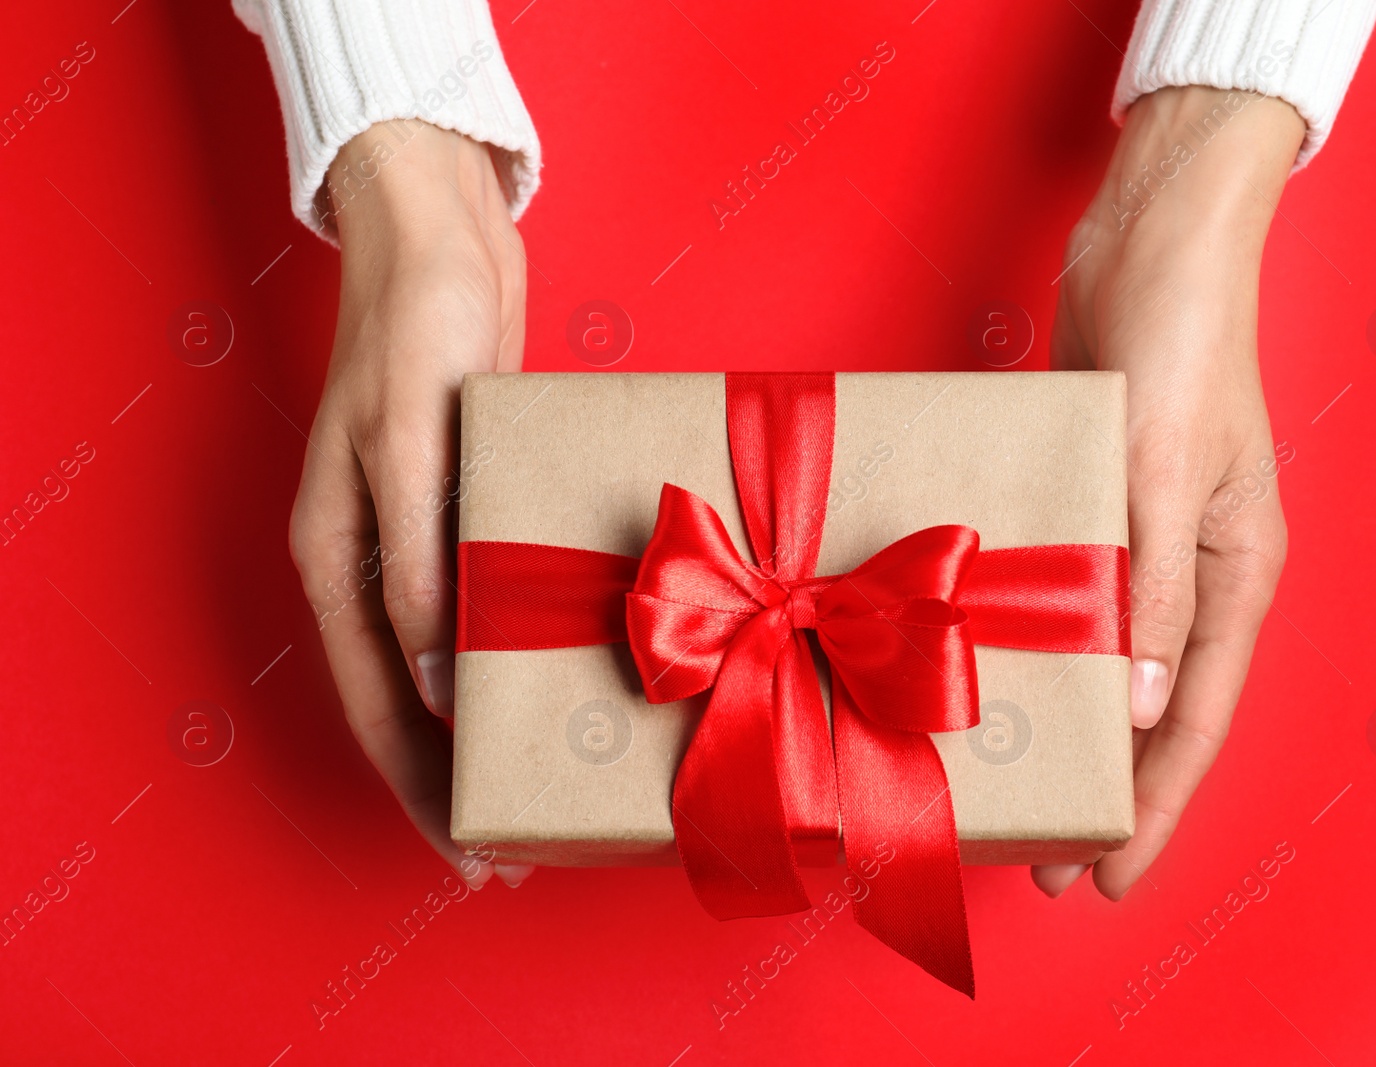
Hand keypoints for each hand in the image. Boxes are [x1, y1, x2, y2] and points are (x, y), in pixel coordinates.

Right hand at [288, 121, 532, 888]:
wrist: (445, 235)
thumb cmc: (422, 323)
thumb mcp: (412, 440)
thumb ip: (416, 562)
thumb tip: (431, 680)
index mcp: (338, 556)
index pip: (379, 705)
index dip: (423, 786)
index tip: (471, 852)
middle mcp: (372, 561)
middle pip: (413, 702)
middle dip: (459, 779)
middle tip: (518, 846)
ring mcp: (420, 537)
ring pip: (450, 662)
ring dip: (489, 726)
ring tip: (542, 780)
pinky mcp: (468, 506)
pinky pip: (484, 606)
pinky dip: (513, 653)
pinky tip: (557, 677)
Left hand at [1034, 87, 1302, 900]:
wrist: (1150, 238)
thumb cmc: (1176, 338)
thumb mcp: (1164, 468)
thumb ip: (1156, 590)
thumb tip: (1148, 710)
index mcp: (1237, 571)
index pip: (1194, 722)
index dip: (1154, 809)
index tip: (1110, 878)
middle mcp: (1194, 570)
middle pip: (1153, 711)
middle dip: (1107, 794)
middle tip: (1049, 870)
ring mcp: (1141, 538)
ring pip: (1107, 664)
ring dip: (1067, 729)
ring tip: (1018, 789)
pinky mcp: (1092, 503)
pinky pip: (1068, 599)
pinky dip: (1038, 648)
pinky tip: (991, 680)